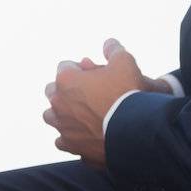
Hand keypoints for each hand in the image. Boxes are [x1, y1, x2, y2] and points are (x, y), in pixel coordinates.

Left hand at [42, 38, 145, 168]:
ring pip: (53, 117)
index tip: (95, 74)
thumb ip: (115, 50)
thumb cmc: (129, 95)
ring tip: (83, 116)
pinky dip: (72, 139)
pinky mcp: (72, 147)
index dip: (81, 69)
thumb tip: (109, 43)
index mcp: (65, 80)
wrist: (137, 132)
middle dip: (66, 90)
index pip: (65, 67)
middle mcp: (58, 103)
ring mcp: (63, 127)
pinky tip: (86, 137)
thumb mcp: (126, 63)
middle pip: (53, 91)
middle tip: (88, 94)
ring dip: (63, 115)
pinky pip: (64, 142)